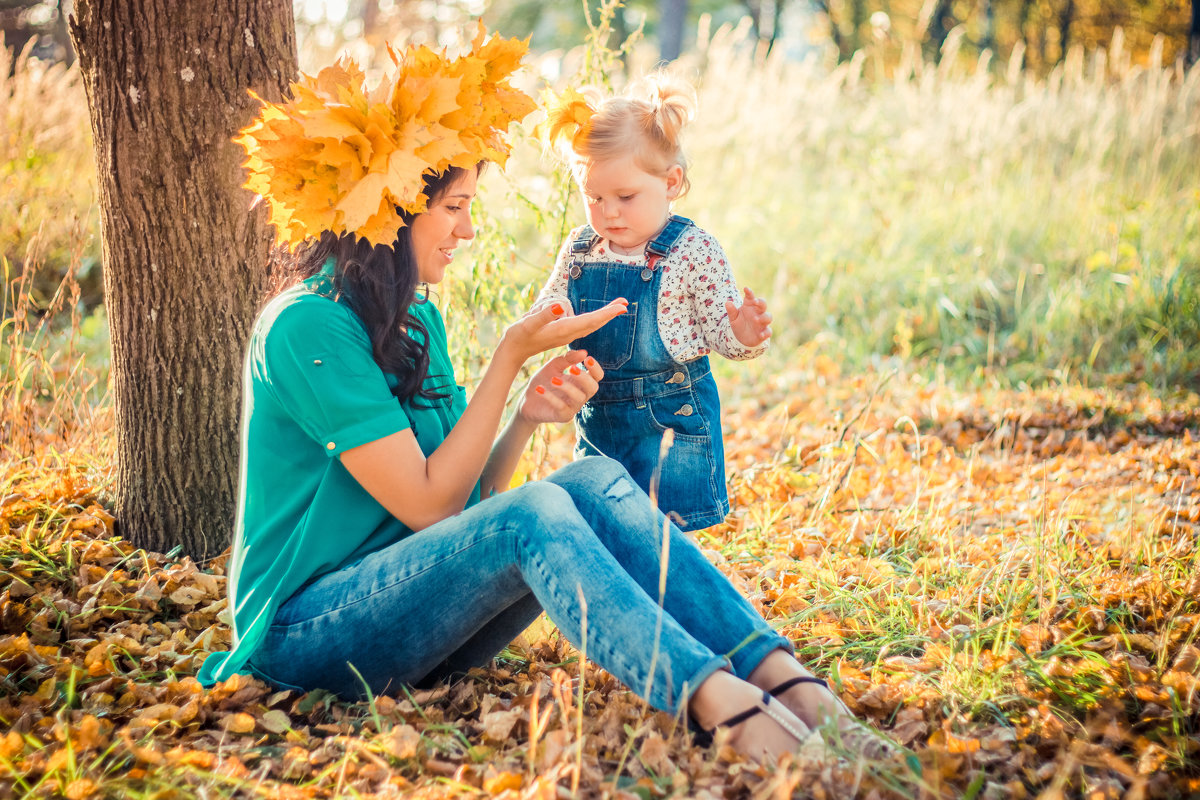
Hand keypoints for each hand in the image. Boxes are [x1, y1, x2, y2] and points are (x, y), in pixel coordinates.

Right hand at [500, 298, 626, 363]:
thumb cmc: (517, 336)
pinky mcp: (562, 334)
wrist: (512, 351)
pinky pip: (584, 326)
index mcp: (564, 330)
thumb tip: (560, 307)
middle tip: (625, 303)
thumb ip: (544, 315)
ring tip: (617, 307)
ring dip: (604, 316)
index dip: (607, 313)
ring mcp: (566, 335)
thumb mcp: (528, 324)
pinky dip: (594, 319)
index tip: (622, 307)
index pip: (590, 320)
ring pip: (591, 324)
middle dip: (610, 313)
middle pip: (594, 322)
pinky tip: (598, 317)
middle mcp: (568, 333)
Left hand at [519, 350, 603, 424]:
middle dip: (584, 378)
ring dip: (567, 387)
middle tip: (571, 369)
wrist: (527, 400)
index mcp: (581, 382)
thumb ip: (567, 359)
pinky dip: (550, 397)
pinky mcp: (563, 416)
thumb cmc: (544, 381)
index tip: (587, 359)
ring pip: (578, 398)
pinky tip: (539, 389)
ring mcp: (573, 407)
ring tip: (553, 380)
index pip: (597, 376)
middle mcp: (581, 395)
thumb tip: (584, 352)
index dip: (595, 368)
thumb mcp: (553, 366)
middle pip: (593, 388)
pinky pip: (561, 407)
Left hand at [726, 287, 771, 346]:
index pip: (751, 297)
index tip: (745, 289)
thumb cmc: (739, 324)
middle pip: (763, 304)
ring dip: (763, 317)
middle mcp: (757, 312)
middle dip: (760, 302)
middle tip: (755, 302)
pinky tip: (761, 335)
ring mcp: (762, 322)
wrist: (742, 339)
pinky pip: (768, 331)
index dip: (749, 293)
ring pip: (768, 317)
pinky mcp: (764, 332)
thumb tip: (727, 302)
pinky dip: (766, 333)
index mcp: (749, 306)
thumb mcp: (733, 318)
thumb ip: (731, 311)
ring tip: (755, 319)